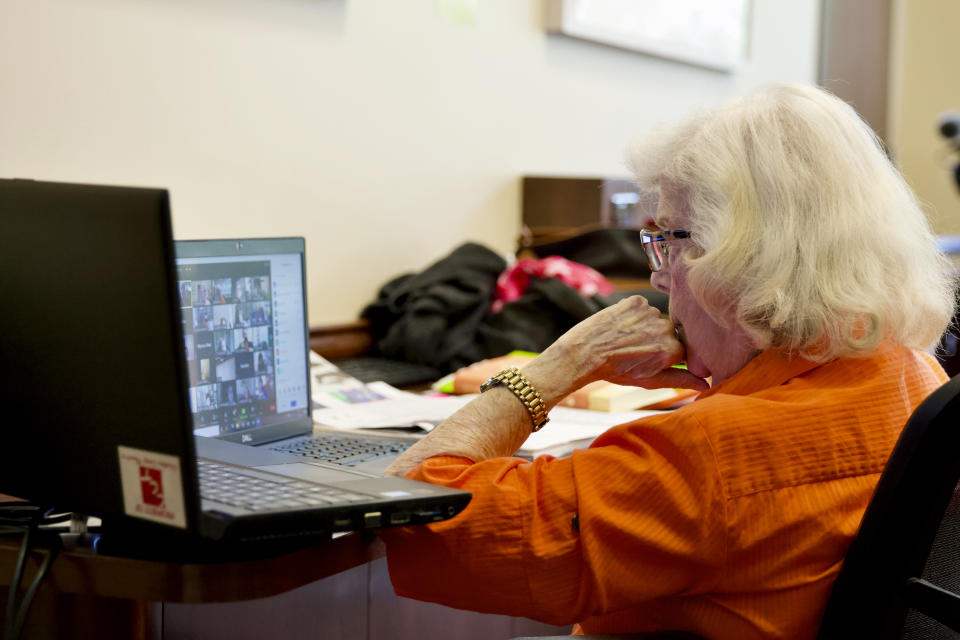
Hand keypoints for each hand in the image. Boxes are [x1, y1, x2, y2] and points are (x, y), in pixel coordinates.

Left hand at [522, 296, 708, 403]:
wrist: (585, 352)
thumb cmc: (616, 370)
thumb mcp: (650, 380)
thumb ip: (681, 380)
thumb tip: (706, 385)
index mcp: (673, 350)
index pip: (683, 350)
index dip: (669, 356)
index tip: (655, 359)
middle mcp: (666, 328)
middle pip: (671, 332)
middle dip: (659, 341)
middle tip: (637, 350)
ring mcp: (651, 312)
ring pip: (656, 319)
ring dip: (646, 327)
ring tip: (626, 339)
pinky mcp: (636, 301)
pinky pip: (642, 307)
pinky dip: (635, 315)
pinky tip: (622, 327)